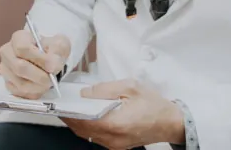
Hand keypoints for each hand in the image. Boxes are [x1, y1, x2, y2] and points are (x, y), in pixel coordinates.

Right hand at [0, 30, 69, 98]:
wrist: (49, 59)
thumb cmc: (51, 49)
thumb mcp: (59, 44)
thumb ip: (57, 52)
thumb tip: (52, 66)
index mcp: (18, 38)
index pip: (22, 48)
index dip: (39, 59)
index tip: (53, 66)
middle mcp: (7, 53)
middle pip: (19, 67)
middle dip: (39, 76)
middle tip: (52, 78)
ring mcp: (5, 70)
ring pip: (20, 83)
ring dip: (38, 86)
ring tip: (48, 82)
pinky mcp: (8, 84)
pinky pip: (21, 94)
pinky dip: (34, 93)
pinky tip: (41, 86)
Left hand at [63, 79, 184, 148]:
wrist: (171, 122)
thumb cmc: (154, 105)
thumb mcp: (130, 87)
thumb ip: (104, 89)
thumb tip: (85, 93)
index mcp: (115, 124)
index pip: (83, 120)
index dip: (69, 111)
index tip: (60, 103)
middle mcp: (113, 138)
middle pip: (82, 129)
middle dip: (70, 116)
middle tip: (62, 104)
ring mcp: (115, 145)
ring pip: (87, 135)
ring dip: (78, 122)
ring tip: (72, 107)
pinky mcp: (117, 145)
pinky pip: (96, 137)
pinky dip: (88, 126)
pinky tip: (86, 115)